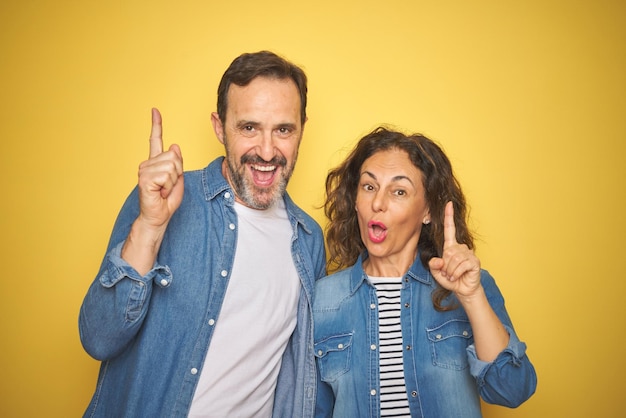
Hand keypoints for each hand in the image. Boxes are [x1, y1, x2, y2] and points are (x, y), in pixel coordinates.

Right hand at [136, 108, 183, 230]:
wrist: (158, 217)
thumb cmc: (166, 201)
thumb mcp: (178, 179)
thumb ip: (177, 163)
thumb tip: (175, 146)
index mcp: (155, 162)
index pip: (155, 140)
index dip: (156, 125)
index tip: (155, 111)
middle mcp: (147, 163)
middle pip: (174, 156)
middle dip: (177, 173)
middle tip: (168, 186)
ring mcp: (144, 170)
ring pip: (172, 166)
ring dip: (173, 181)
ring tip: (164, 189)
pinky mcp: (144, 178)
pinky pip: (166, 175)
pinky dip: (168, 186)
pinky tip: (160, 192)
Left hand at [428, 201, 480, 299]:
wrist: (463, 290)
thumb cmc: (451, 279)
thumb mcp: (437, 272)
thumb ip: (434, 265)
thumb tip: (439, 260)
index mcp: (451, 247)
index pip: (450, 229)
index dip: (449, 216)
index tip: (448, 204)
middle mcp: (461, 248)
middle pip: (448, 252)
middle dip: (445, 266)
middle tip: (448, 273)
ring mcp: (469, 254)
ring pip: (454, 259)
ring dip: (450, 271)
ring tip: (453, 276)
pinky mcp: (474, 261)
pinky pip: (461, 265)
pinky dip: (456, 273)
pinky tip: (458, 276)